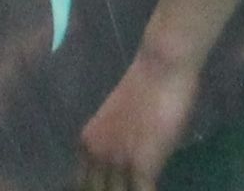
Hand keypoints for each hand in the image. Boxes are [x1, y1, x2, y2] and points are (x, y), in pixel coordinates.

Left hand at [75, 31, 206, 190]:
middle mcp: (96, 154)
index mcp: (87, 143)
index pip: (82, 185)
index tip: (114, 187)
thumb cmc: (147, 86)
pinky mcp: (142, 164)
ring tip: (143, 188)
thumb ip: (117, 147)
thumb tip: (129, 170)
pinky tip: (156, 190)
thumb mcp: (119, 122)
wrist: (161, 65)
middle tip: (129, 188)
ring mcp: (117, 160)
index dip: (98, 189)